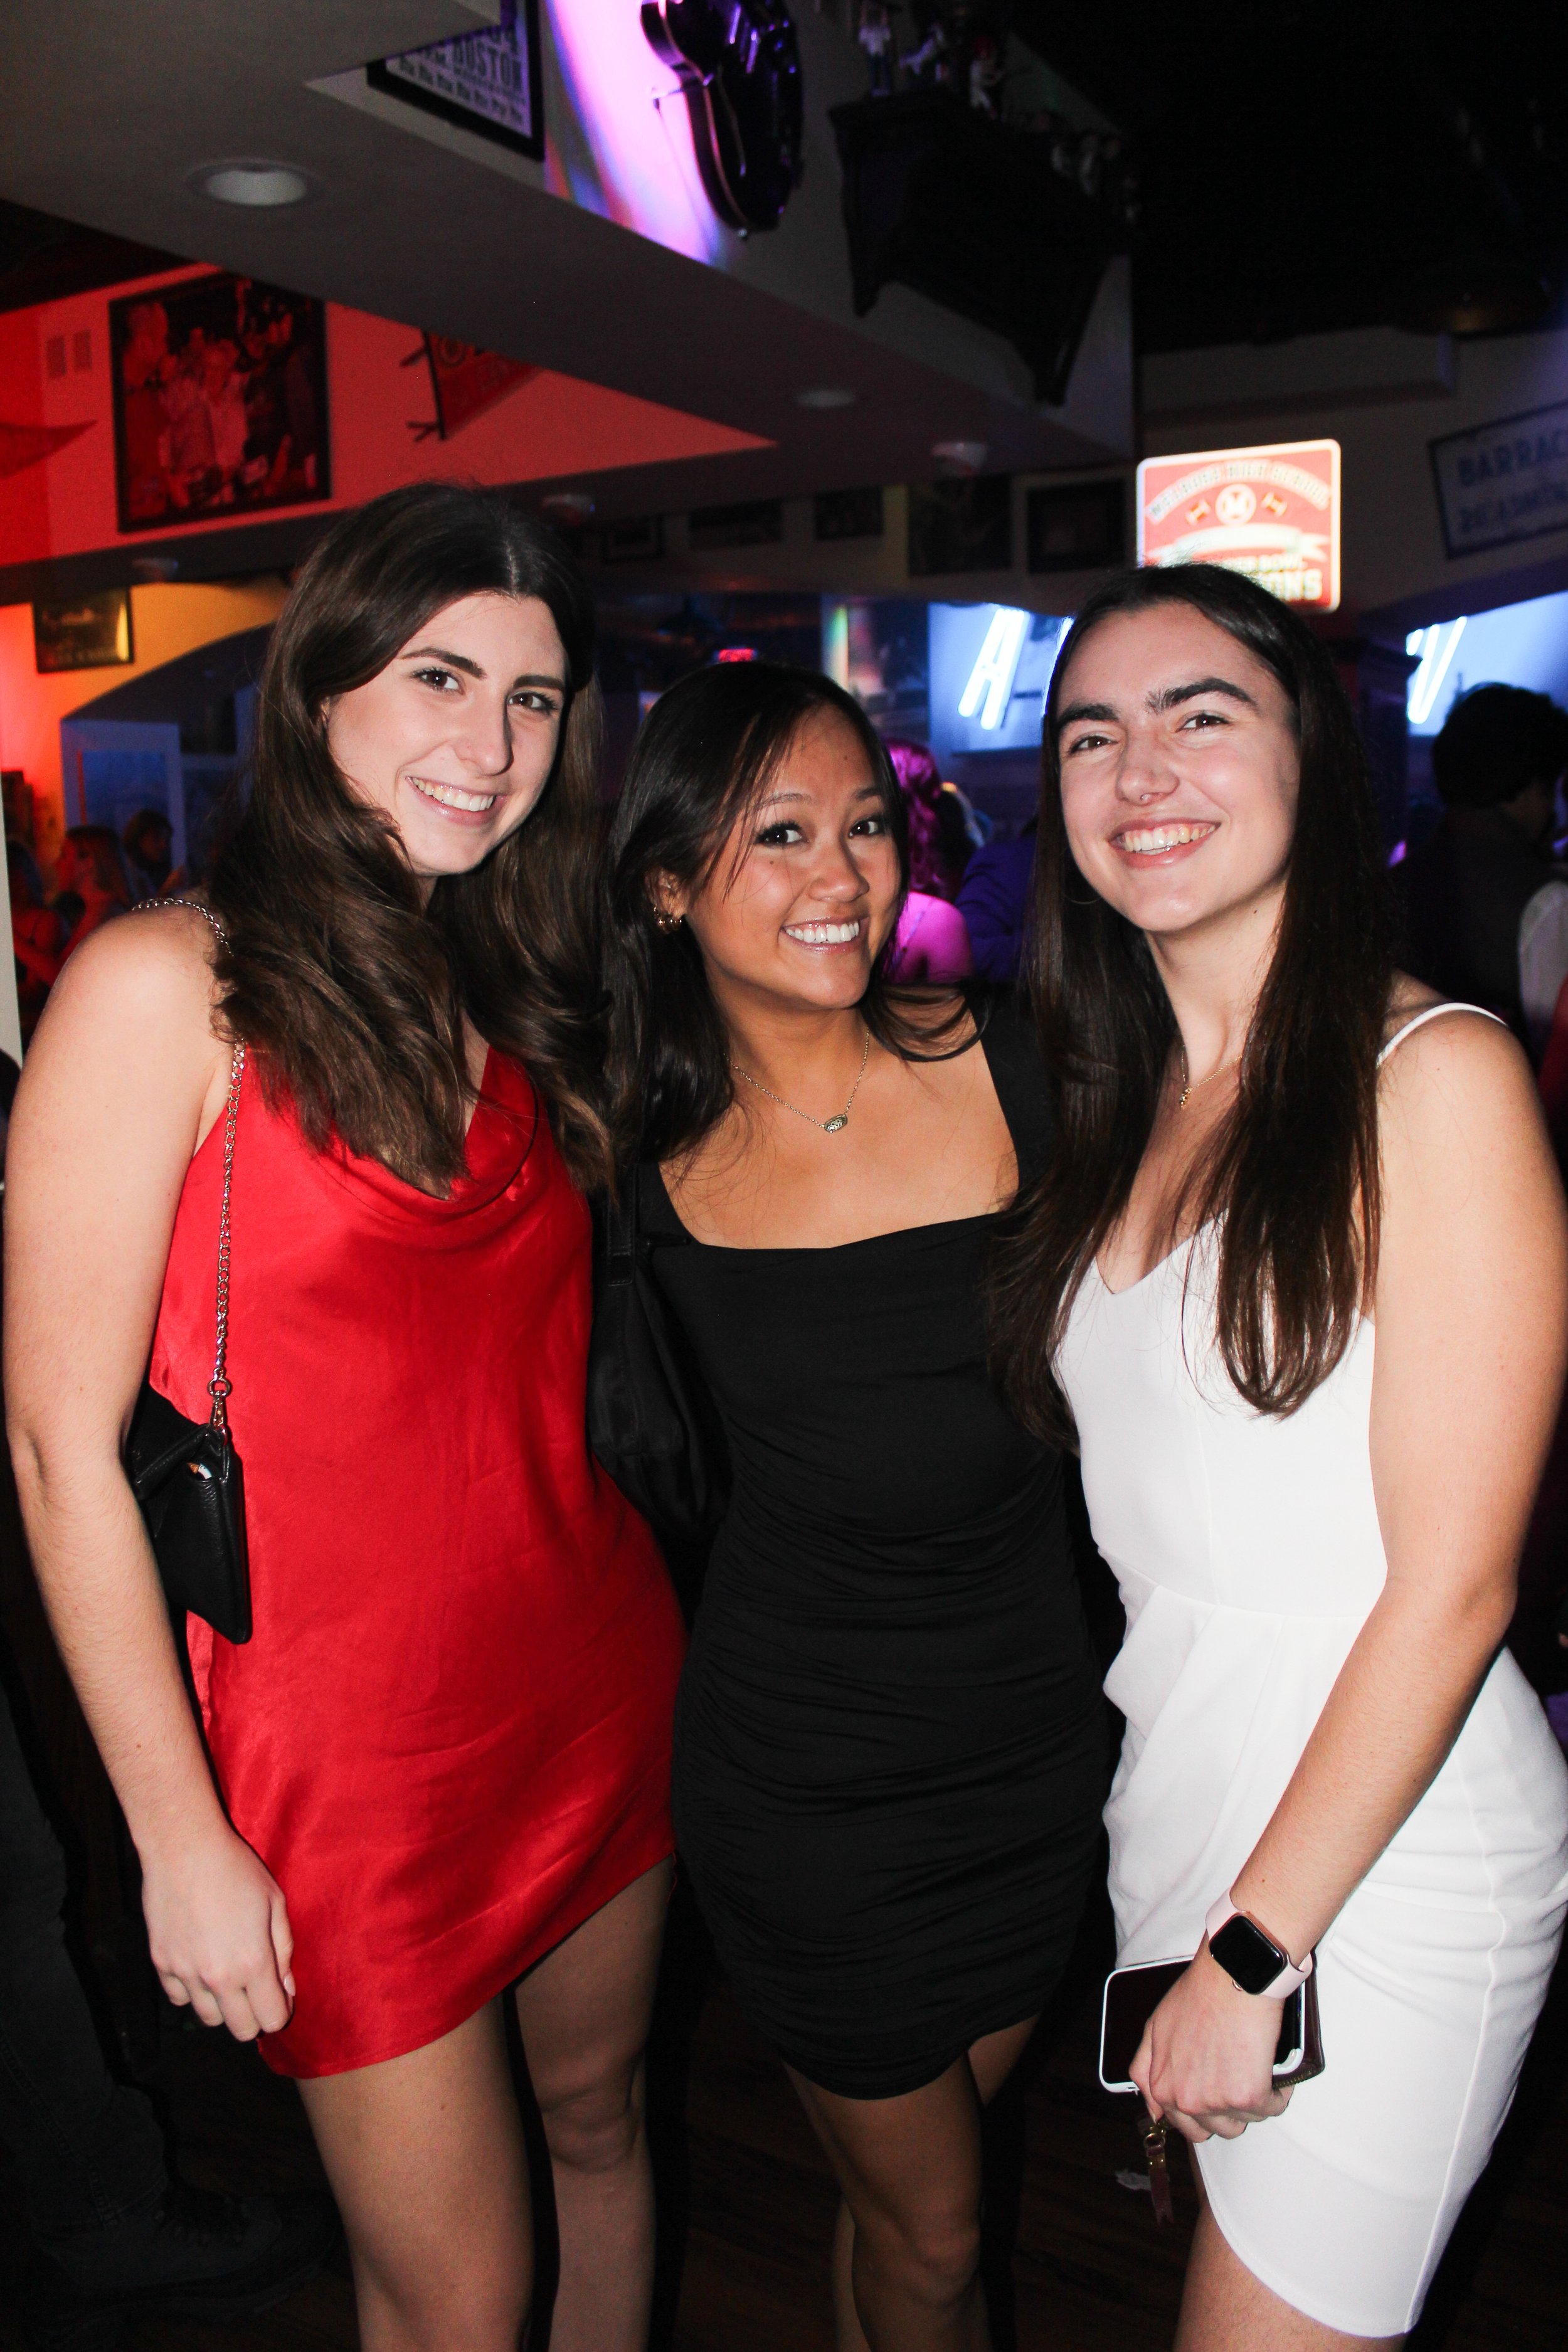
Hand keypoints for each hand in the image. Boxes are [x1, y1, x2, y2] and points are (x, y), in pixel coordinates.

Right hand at [141, 1822, 294, 2041]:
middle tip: (256, 1991)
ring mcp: (186, 1974)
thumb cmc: (236, 1870)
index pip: (271, 2019)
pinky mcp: (161, 1964)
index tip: (280, 1996)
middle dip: (254, 2017)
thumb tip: (286, 1989)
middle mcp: (218, 1977)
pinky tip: (200, 1965)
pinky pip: (180, 1998)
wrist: (184, 1849)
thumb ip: (283, 1951)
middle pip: (241, 2030)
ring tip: (228, 1976)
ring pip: (209, 2018)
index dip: (280, 2012)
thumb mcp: (275, 1903)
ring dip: (223, 2005)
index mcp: (253, 1963)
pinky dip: (192, 1991)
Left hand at [1130, 1942, 1293, 2144]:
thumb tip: (1154, 2110)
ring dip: (1251, 2101)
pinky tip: (1269, 2066)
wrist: (1230, 1977)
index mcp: (1162, 2086)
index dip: (1201, 2110)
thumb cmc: (1198, 1995)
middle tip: (1234, 2076)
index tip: (1213, 2095)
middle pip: (1214, 2129)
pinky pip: (1271, 2108)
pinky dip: (1276, 2091)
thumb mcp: (1155, 2028)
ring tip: (1249, 2065)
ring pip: (1243, 2122)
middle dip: (1226, 2109)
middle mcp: (1185, 2100)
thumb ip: (1146, 2068)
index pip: (1181, 2125)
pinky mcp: (1247, 2097)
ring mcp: (1215, 2101)